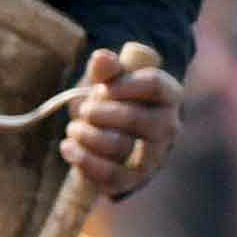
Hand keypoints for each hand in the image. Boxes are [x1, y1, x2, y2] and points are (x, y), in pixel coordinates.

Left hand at [62, 42, 180, 192]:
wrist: (106, 137)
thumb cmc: (110, 102)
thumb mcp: (107, 81)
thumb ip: (106, 69)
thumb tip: (102, 58)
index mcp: (168, 95)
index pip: (154, 85)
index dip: (123, 84)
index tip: (101, 87)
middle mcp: (168, 126)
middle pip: (134, 118)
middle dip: (98, 112)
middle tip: (85, 110)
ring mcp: (153, 155)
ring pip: (118, 145)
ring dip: (86, 134)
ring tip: (74, 128)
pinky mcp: (133, 179)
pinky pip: (111, 174)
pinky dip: (83, 160)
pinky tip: (68, 147)